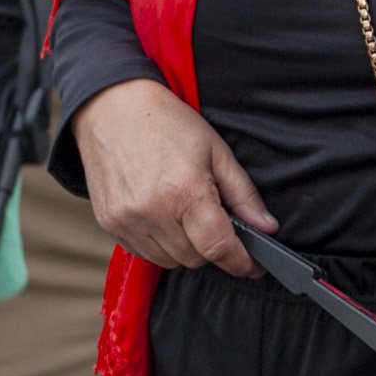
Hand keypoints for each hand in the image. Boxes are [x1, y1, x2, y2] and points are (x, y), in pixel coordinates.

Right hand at [69, 77, 274, 275]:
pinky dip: (161, 245)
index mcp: (184, 192)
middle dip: (213, 249)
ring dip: (187, 250)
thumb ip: (243, 195)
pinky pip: (143, 253)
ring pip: (169, 261)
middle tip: (219, 225)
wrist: (112, 109)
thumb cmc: (168, 124)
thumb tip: (267, 227)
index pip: (218, 247)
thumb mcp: (216, 151)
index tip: (255, 267)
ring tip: (189, 217)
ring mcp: (126, 221)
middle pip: (195, 259)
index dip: (241, 263)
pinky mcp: (108, 224)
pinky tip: (165, 218)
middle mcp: (151, 212)